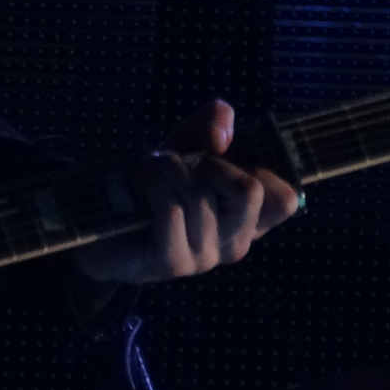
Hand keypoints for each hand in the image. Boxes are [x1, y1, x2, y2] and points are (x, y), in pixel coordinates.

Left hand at [75, 99, 299, 284]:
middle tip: (184, 164)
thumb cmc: (156, 182)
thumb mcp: (187, 145)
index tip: (222, 155)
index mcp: (249, 219)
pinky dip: (152, 182)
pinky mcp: (174, 263)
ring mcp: (206, 257)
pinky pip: (172, 208)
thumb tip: (222, 135)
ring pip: (199, 193)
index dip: (260, 167)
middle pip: (250, 191)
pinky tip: (139, 184)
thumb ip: (212, 126)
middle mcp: (235, 243)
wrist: (103, 221)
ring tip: (149, 170)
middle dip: (211, 162)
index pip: (286, 199)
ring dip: (166, 167)